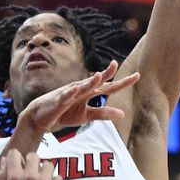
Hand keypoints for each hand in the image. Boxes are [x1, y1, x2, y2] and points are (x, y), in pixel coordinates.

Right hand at [0, 150, 63, 179]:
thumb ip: (2, 179)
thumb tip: (4, 161)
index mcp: (14, 179)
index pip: (14, 154)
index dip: (16, 158)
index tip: (18, 163)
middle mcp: (30, 177)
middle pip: (33, 156)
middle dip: (32, 163)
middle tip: (31, 174)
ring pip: (47, 164)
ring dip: (45, 172)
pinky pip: (58, 176)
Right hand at [21, 60, 139, 132]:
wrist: (42, 116)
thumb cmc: (65, 113)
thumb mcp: (86, 116)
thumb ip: (103, 113)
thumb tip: (122, 114)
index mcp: (89, 93)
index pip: (109, 87)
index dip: (122, 82)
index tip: (137, 75)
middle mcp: (81, 89)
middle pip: (96, 82)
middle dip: (105, 74)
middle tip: (115, 64)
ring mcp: (69, 93)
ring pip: (81, 87)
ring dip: (89, 81)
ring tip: (98, 75)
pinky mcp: (59, 101)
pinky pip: (65, 97)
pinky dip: (69, 93)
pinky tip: (74, 90)